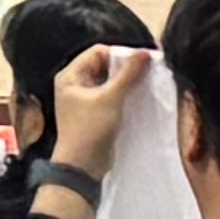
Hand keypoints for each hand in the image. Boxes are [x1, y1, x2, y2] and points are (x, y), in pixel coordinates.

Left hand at [43, 45, 150, 179]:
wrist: (82, 166)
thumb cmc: (90, 129)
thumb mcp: (110, 98)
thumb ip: (128, 75)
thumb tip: (144, 53)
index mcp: (70, 76)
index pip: (97, 52)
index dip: (120, 54)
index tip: (143, 58)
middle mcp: (75, 84)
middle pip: (103, 65)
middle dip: (125, 67)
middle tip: (148, 69)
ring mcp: (84, 99)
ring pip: (109, 81)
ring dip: (126, 81)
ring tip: (146, 82)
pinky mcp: (94, 113)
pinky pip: (110, 96)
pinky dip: (123, 94)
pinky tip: (139, 96)